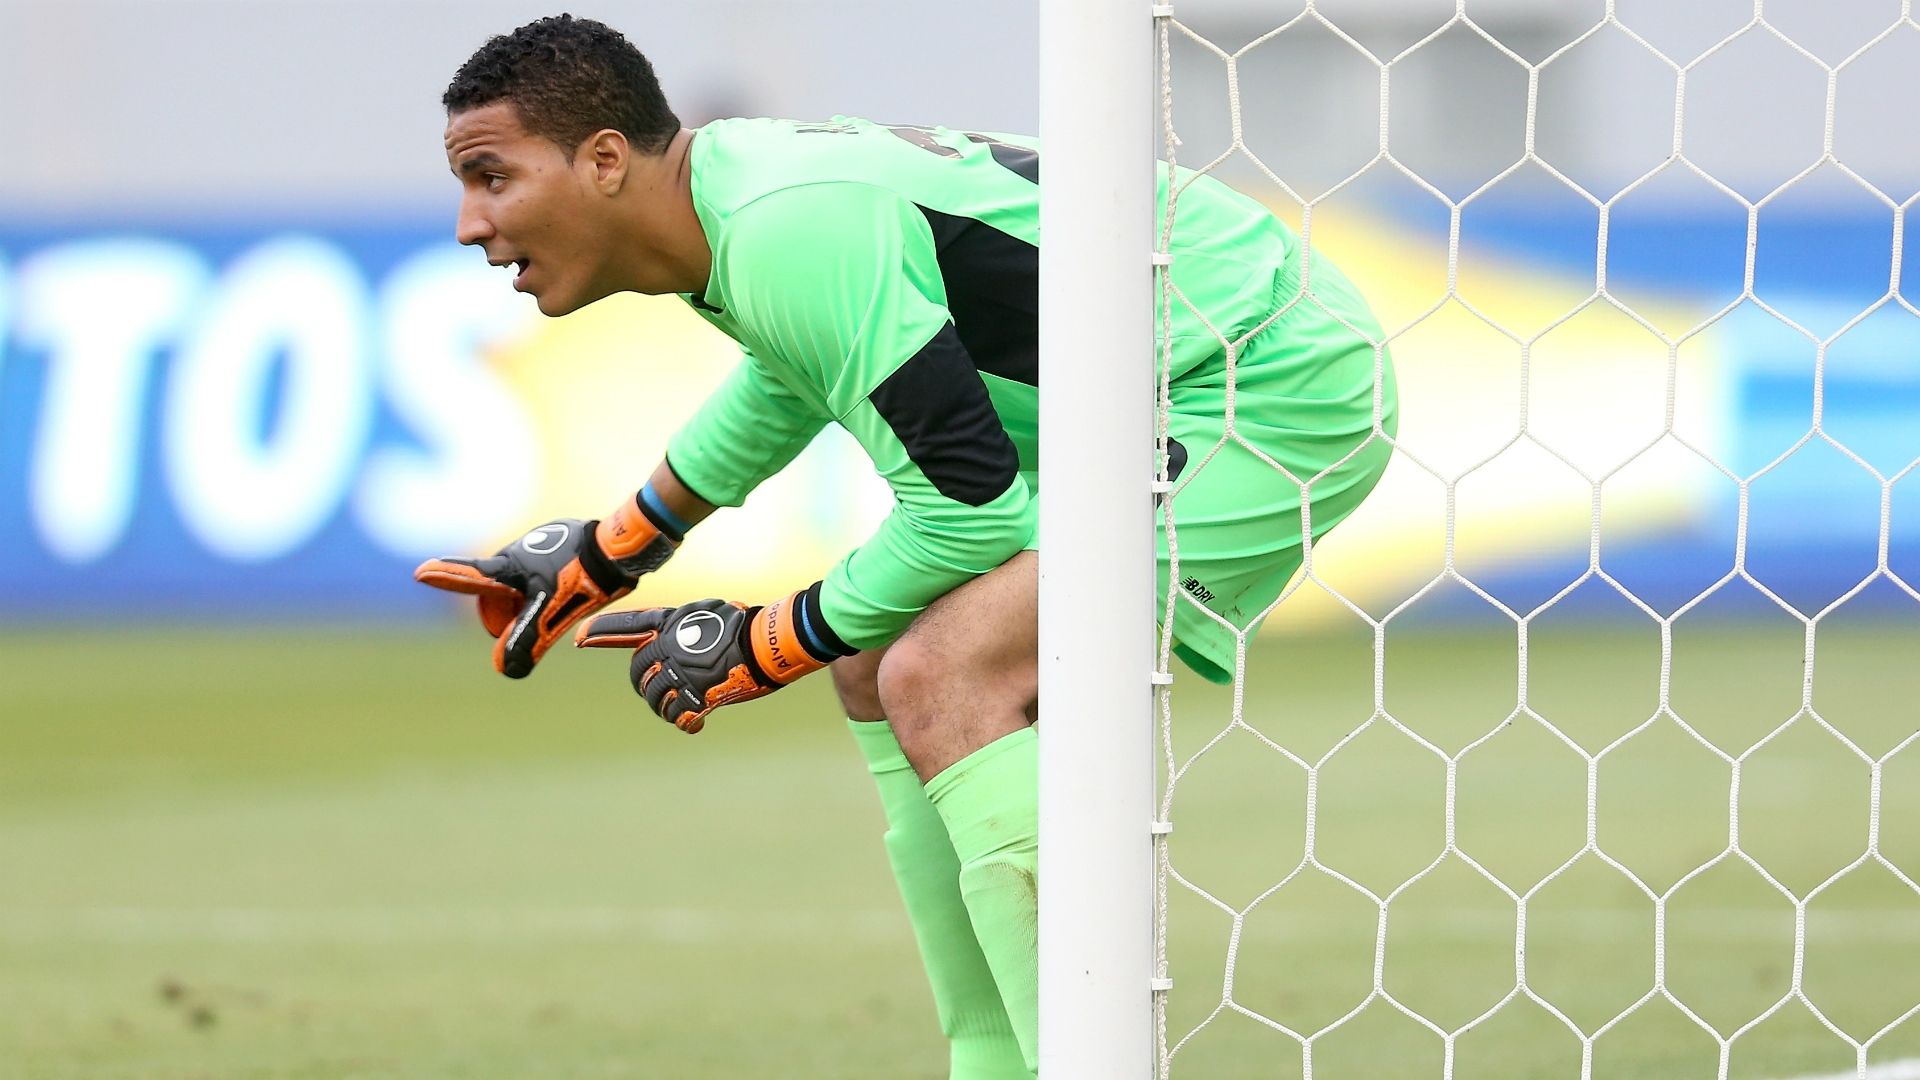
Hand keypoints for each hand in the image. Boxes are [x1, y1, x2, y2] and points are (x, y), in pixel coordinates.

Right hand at [414, 494, 680, 677]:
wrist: (620, 549)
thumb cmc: (583, 577)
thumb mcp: (552, 614)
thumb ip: (527, 640)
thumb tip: (505, 669)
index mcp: (509, 565)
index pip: (471, 575)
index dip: (445, 577)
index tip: (421, 573)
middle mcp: (516, 552)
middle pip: (497, 593)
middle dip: (508, 613)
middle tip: (537, 622)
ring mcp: (535, 545)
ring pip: (519, 585)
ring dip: (529, 600)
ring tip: (561, 602)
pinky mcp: (553, 544)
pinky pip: (540, 574)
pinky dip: (547, 588)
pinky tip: (571, 589)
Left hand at [575, 590, 837, 732]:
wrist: (768, 643)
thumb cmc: (744, 626)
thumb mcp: (707, 614)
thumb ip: (683, 627)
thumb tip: (671, 637)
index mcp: (669, 625)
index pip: (626, 627)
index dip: (599, 633)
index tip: (578, 640)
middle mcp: (669, 648)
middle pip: (638, 674)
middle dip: (645, 688)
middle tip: (661, 696)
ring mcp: (681, 672)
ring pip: (655, 699)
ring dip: (666, 708)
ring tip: (682, 710)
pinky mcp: (696, 694)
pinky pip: (677, 716)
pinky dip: (684, 722)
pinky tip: (696, 724)